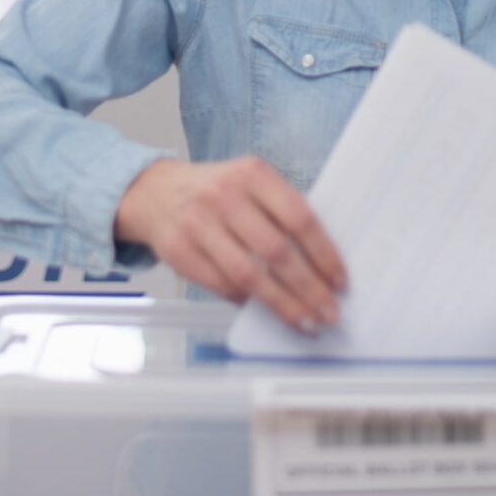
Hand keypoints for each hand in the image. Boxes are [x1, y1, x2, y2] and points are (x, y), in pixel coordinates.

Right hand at [116, 156, 348, 332]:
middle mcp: (224, 196)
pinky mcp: (178, 251)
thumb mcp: (250, 184)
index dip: (324, 254)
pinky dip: (247, 303)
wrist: (155, 192)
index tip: (341, 281)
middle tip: (329, 312)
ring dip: (282, 305)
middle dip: (309, 288)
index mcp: (252, 174)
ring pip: (249, 276)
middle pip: (276, 251)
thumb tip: (320, 265)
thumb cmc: (216, 192)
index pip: (299, 217)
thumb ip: (280, 213)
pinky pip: (222, 285)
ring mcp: (198, 223)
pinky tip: (265, 311)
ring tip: (305, 321)